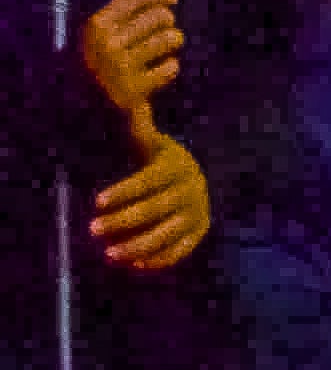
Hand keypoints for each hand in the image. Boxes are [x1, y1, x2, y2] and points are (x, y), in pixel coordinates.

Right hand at [76, 0, 179, 117]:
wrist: (95, 112)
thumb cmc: (102, 64)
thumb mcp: (104, 33)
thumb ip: (123, 5)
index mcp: (96, 26)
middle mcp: (105, 43)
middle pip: (159, 16)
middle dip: (167, 22)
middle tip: (164, 30)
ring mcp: (119, 67)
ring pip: (169, 39)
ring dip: (173, 42)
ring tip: (165, 48)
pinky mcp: (135, 90)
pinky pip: (171, 67)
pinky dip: (171, 68)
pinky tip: (161, 72)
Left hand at [90, 128, 206, 270]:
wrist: (193, 179)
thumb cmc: (160, 161)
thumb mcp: (152, 143)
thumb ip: (140, 129)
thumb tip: (132, 104)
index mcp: (178, 167)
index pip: (149, 181)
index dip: (124, 191)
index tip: (97, 201)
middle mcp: (193, 190)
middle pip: (156, 209)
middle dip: (123, 220)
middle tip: (92, 229)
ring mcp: (198, 213)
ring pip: (167, 233)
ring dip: (138, 245)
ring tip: (108, 253)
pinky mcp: (199, 232)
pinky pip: (180, 249)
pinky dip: (158, 258)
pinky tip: (133, 264)